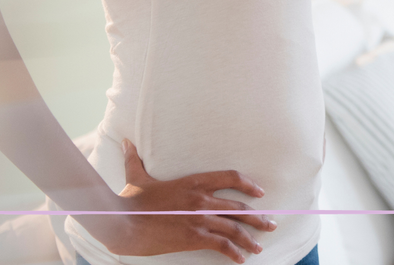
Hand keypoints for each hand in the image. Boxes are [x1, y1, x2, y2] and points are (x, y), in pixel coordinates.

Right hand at [82, 140, 277, 263]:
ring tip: (261, 246)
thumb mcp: (135, 177)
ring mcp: (199, 219)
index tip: (260, 193)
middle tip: (271, 225)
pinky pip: (221, 245)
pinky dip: (234, 253)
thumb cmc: (129, 200)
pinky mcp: (193, 237)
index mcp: (193, 182)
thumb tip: (126, 142)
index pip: (231, 177)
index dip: (249, 184)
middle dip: (258, 218)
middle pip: (239, 208)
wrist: (122, 222)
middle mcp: (201, 199)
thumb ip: (134, 159)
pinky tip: (241, 259)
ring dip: (251, 238)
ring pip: (234, 228)